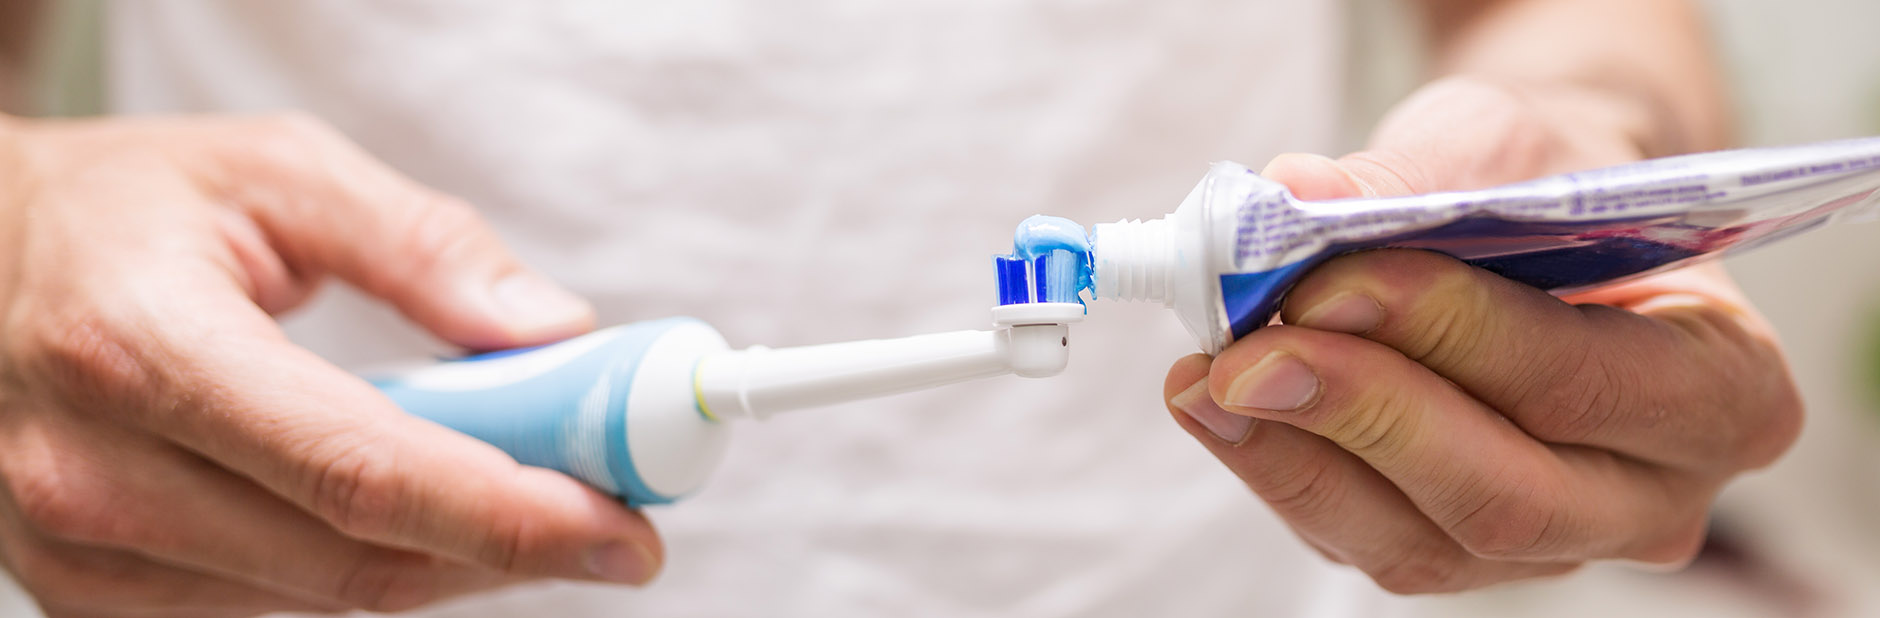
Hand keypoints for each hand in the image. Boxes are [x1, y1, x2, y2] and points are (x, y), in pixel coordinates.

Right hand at [0, 113, 660, 616]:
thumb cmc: (127, 211)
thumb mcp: (278, 172)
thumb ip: (421, 246)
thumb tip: (551, 332)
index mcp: (142, 348)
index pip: (361, 472)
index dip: (510, 514)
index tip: (623, 527)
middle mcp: (96, 472)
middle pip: (356, 559)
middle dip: (511, 547)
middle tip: (612, 517)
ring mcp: (81, 554)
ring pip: (324, 603)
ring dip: (450, 562)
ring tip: (520, 493)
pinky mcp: (91, 598)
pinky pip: (273, 612)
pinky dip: (372, 573)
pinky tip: (417, 517)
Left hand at [1162, 77, 1801, 592]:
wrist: (1537, 221)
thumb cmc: (1546, 181)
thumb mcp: (1504, 144)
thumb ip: (1416, 177)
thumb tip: (1299, 198)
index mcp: (1726, 389)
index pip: (1581, 383)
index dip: (1448, 335)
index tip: (1328, 280)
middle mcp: (1657, 496)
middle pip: (1505, 498)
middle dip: (1363, 416)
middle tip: (1248, 354)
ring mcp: (1557, 544)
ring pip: (1422, 544)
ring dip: (1297, 456)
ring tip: (1210, 376)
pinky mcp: (1458, 554)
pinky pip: (1362, 540)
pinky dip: (1281, 469)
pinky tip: (1219, 406)